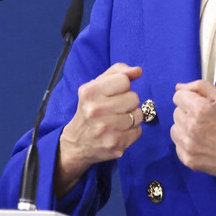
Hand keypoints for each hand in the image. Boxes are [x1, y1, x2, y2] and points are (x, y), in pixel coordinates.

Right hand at [56, 63, 143, 193]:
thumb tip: (138, 70)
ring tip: (117, 121)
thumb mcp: (95, 87)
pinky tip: (119, 132)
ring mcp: (106, 129)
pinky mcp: (116, 145)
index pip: (124, 80)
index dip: (121, 87)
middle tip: (114, 109)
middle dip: (127, 102)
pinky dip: (132, 131)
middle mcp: (96, 111)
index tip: (112, 94)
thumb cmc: (89, 110)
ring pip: (138, 115)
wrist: (77, 143)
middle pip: (134, 98)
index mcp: (89, 92)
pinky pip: (138, 131)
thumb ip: (116, 73)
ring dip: (131, 117)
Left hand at [170, 79, 215, 183]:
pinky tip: (201, 144)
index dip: (190, 99)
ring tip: (203, 132)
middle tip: (206, 121)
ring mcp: (188, 144)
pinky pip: (177, 145)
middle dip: (188, 113)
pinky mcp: (188, 159)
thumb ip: (201, 87)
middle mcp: (190, 126)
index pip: (178, 96)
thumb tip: (178, 87)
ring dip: (185, 128)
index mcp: (199, 109)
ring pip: (174, 129)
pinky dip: (186, 144)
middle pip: (176, 112)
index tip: (200, 105)